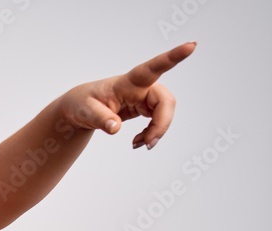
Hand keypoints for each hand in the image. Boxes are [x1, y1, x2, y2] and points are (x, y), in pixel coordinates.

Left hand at [58, 41, 196, 149]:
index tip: (191, 45)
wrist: (80, 108)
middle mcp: (140, 87)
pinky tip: (139, 141)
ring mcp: (144, 96)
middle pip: (165, 101)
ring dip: (156, 131)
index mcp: (127, 82)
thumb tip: (115, 128)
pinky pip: (157, 120)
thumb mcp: (85, 112)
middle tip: (148, 145)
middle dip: (162, 124)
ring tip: (139, 144)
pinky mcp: (144, 106)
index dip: (173, 57)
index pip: (152, 68)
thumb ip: (100, 119)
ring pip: (164, 112)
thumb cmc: (82, 104)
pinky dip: (151, 133)